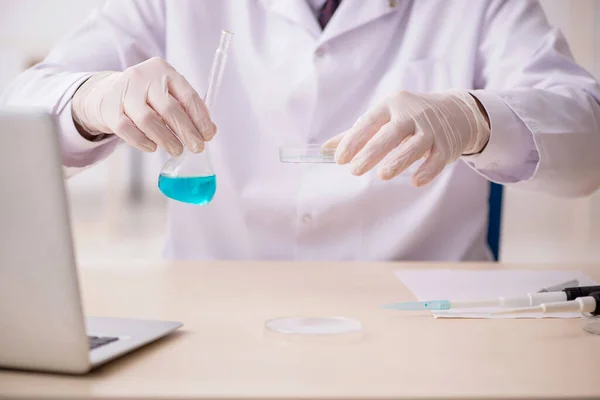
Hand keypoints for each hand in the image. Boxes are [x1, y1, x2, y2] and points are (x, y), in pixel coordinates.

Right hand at [72, 57, 214, 155]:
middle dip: (186, 132)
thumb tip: (210, 131)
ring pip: (148, 120)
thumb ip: (188, 110)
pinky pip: (128, 130)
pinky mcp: (109, 108)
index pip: (188, 95)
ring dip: (166, 139)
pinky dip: (142, 142)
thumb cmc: (145, 96)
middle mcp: (143, 77)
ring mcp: (124, 92)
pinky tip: (152, 148)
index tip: (208, 136)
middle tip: (197, 148)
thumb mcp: (168, 94)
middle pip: (169, 109)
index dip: (201, 118)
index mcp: (164, 71)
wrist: (106, 92)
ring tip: (177, 150)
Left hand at [323, 90, 489, 185]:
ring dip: (399, 160)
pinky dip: (428, 170)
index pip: (369, 121)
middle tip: (354, 171)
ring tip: (382, 175)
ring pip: (415, 145)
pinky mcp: (447, 144)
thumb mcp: (384, 118)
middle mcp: (412, 114)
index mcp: (391, 105)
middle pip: (391, 133)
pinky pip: (437, 158)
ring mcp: (431, 129)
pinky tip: (416, 181)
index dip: (354, 139)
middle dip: (372, 151)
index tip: (339, 159)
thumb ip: (357, 134)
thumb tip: (325, 150)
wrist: (456, 112)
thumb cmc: (409, 118)